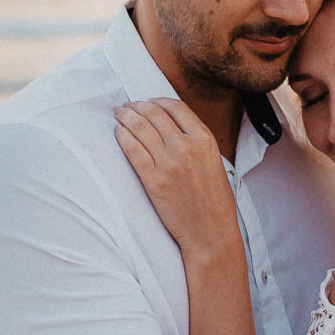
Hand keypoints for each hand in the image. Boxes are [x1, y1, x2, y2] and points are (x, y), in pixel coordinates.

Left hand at [113, 98, 237, 252]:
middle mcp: (186, 147)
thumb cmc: (215, 202)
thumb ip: (197, 143)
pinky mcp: (153, 179)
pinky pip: (132, 149)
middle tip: (127, 107)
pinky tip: (118, 133)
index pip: (176, 108)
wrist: (210, 233)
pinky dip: (122, 137)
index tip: (149, 102)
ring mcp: (168, 163)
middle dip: (137, 106)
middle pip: (154, 114)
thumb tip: (174, 127)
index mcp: (205, 140)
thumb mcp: (215, 163)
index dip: (158, 101)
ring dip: (126, 117)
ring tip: (119, 115)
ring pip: (140, 128)